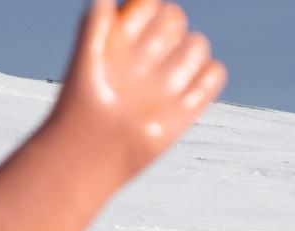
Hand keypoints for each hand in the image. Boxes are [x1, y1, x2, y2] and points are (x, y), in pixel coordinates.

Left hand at [49, 0, 226, 180]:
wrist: (92, 152)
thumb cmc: (80, 105)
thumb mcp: (84, 56)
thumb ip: (95, 21)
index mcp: (124, 38)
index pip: (152, 4)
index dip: (143, 13)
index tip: (122, 35)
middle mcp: (149, 56)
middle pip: (177, 18)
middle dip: (160, 35)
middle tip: (135, 66)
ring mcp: (169, 79)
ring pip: (198, 44)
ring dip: (180, 60)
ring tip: (152, 88)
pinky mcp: (187, 106)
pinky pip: (215, 74)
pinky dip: (205, 78)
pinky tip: (177, 97)